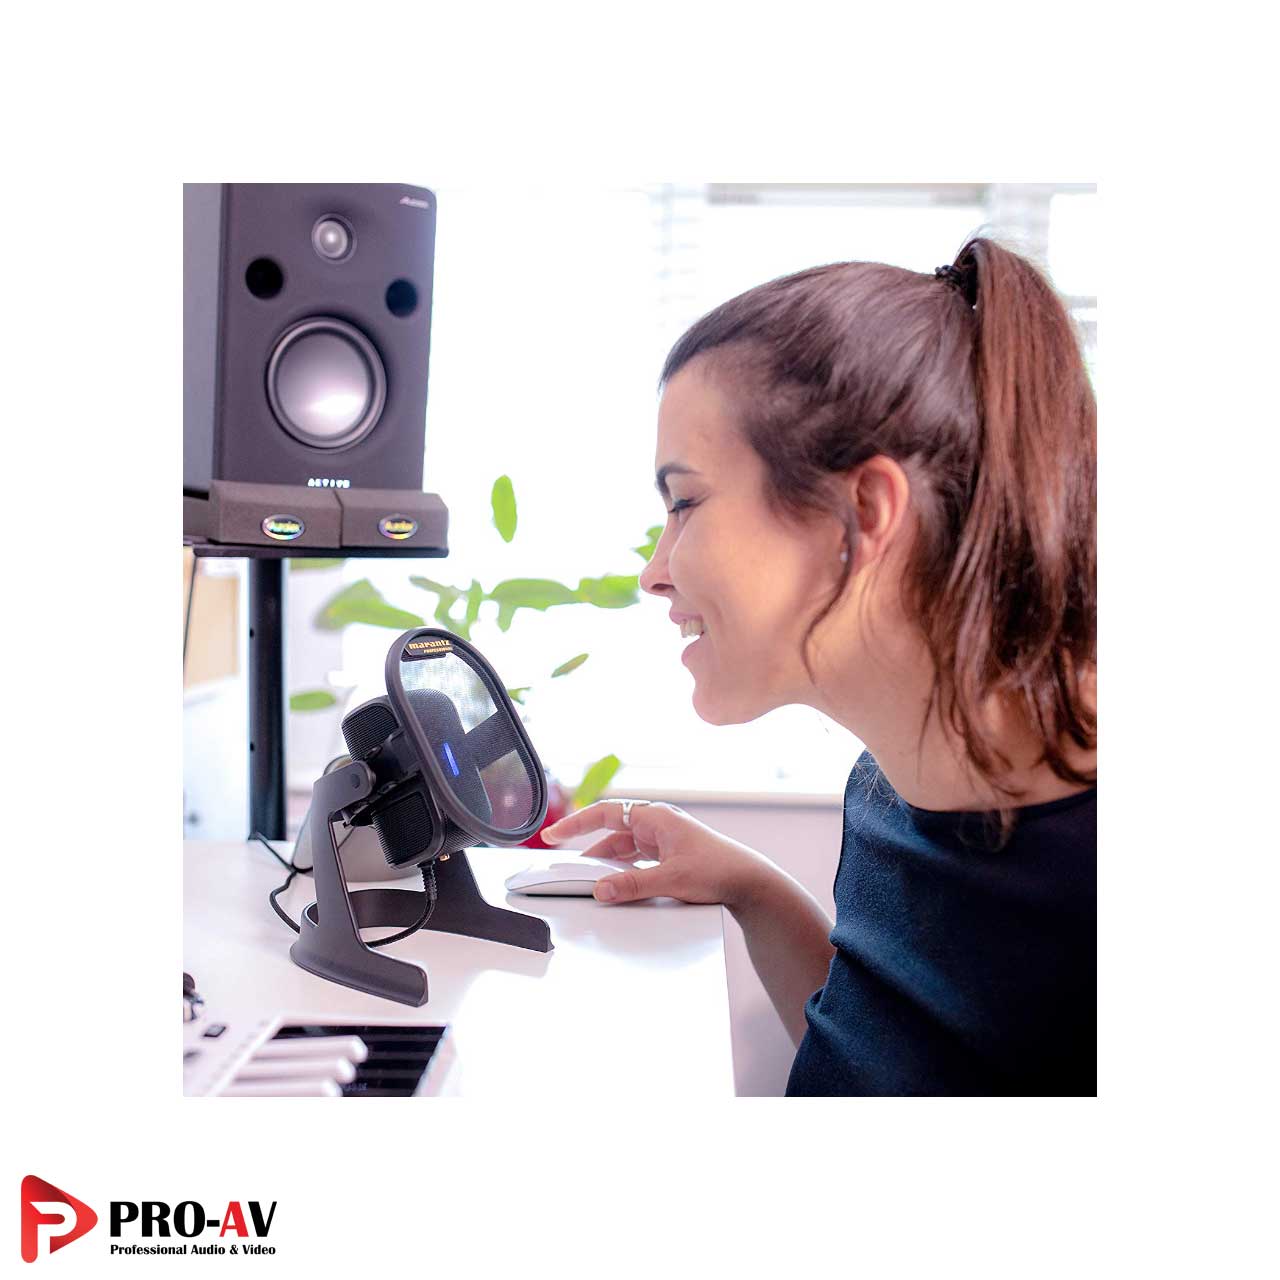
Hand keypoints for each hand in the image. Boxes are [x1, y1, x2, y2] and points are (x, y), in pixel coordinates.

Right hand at [540, 799, 768, 906]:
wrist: (749, 881)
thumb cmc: (718, 869)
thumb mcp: (670, 880)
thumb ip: (632, 885)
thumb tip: (601, 890)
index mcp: (656, 817)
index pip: (606, 813)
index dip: (576, 823)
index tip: (553, 834)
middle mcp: (657, 824)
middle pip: (611, 831)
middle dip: (586, 845)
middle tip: (560, 857)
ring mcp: (663, 839)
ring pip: (623, 847)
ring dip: (605, 861)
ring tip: (585, 877)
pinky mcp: (668, 854)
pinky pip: (635, 858)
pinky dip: (621, 868)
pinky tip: (612, 881)